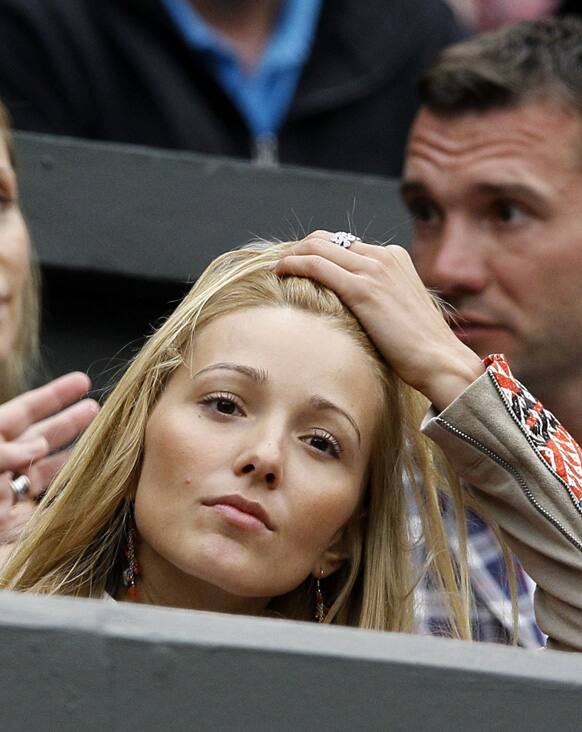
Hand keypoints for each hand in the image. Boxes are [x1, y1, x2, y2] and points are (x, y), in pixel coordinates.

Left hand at [0, 372, 98, 548]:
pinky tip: (95, 479)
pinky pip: (52, 505)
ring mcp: (9, 499)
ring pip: (49, 470)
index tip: (81, 382)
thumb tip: (37, 445)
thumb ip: (1, 450)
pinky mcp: (20, 528)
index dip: (53, 397)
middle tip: (100, 409)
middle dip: (70, 422)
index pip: (22, 413)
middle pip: (40, 438)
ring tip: (106, 440)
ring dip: (77, 455)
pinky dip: (73, 492)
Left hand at [275, 231, 483, 409]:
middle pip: (329, 239)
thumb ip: (377, 295)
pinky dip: (293, 264)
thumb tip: (347, 304)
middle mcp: (384, 256)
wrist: (439, 359)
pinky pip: (317, 266)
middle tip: (282, 263)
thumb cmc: (418, 346)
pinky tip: (279, 273)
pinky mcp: (363, 289)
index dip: (318, 251)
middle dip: (301, 248)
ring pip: (319, 247)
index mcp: (394, 257)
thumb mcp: (397, 309)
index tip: (299, 263)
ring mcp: (374, 270)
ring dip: (292, 255)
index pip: (345, 243)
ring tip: (276, 268)